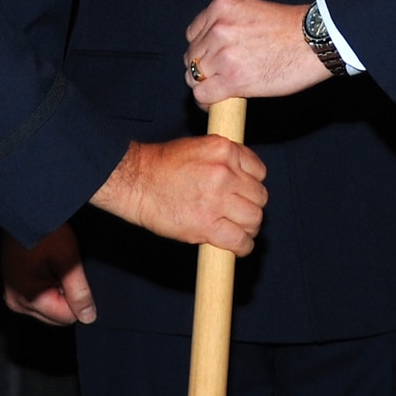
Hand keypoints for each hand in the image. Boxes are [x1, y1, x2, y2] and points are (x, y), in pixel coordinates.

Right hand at [2, 224, 95, 325]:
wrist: (22, 209)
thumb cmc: (43, 228)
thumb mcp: (68, 257)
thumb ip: (79, 291)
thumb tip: (89, 317)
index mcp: (28, 297)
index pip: (66, 317)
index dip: (78, 297)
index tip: (74, 273)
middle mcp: (16, 302)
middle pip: (56, 314)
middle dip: (66, 295)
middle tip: (63, 266)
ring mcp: (12, 295)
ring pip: (48, 307)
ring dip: (57, 289)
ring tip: (54, 263)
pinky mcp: (13, 288)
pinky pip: (38, 297)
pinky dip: (48, 284)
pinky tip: (47, 264)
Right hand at [90, 136, 267, 254]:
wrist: (136, 182)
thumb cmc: (160, 166)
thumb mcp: (198, 149)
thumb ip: (223, 161)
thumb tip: (242, 180)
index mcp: (224, 149)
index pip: (259, 171)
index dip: (253, 184)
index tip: (245, 193)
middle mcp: (225, 172)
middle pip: (260, 196)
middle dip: (252, 206)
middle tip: (240, 214)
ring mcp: (217, 198)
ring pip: (254, 218)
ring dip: (249, 227)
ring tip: (239, 230)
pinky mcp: (207, 224)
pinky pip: (240, 240)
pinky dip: (243, 246)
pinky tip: (238, 247)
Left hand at [184, 0, 331, 104]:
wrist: (314, 41)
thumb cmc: (293, 29)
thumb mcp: (252, 13)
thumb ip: (229, 26)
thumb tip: (214, 48)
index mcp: (221, 7)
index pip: (193, 34)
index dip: (202, 49)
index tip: (210, 58)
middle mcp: (218, 28)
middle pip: (192, 56)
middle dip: (204, 68)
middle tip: (220, 75)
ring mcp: (223, 54)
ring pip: (194, 77)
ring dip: (207, 84)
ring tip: (222, 89)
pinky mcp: (232, 78)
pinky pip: (203, 94)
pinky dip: (207, 102)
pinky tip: (219, 101)